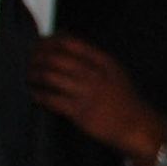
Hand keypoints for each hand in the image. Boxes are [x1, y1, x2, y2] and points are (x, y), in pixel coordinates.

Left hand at [26, 35, 166, 165]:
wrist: (138, 127)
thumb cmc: (123, 99)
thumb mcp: (114, 71)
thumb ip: (91, 56)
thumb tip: (61, 38)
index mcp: (103, 62)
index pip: (68, 42)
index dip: (49, 41)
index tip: (39, 44)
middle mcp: (94, 75)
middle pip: (55, 57)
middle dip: (36, 56)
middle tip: (28, 59)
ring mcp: (87, 94)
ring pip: (50, 76)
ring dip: (34, 74)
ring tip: (29, 75)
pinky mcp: (80, 112)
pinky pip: (51, 99)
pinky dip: (38, 94)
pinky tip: (33, 93)